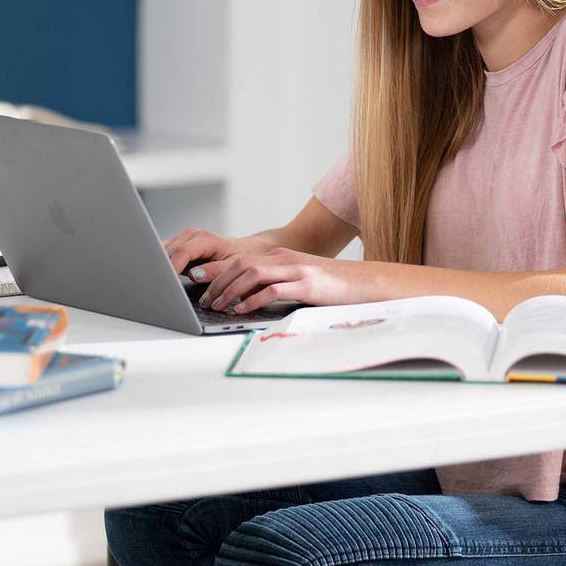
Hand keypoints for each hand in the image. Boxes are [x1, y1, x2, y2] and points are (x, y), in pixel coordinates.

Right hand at [162, 227, 275, 281]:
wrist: (244, 249)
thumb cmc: (240, 258)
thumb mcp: (233, 266)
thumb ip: (214, 271)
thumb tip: (195, 275)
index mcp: (205, 239)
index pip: (182, 252)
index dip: (171, 267)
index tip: (165, 282)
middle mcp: (191, 235)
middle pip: (168, 251)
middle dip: (162, 268)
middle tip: (158, 287)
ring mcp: (183, 238)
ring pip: (162, 251)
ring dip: (159, 266)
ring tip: (158, 282)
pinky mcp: (178, 244)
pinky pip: (163, 252)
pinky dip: (160, 264)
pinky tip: (160, 275)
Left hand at [197, 247, 375, 313]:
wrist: (366, 282)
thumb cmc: (331, 286)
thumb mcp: (298, 279)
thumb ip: (274, 282)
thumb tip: (245, 298)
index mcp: (280, 256)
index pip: (240, 259)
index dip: (217, 270)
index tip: (200, 283)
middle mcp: (284, 258)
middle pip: (240, 264)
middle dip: (217, 281)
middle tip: (204, 299)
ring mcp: (296, 270)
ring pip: (252, 274)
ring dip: (230, 291)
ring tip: (218, 305)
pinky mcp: (306, 285)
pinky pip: (272, 290)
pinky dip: (253, 300)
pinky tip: (242, 310)